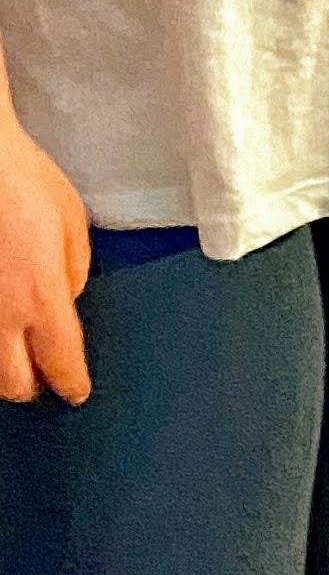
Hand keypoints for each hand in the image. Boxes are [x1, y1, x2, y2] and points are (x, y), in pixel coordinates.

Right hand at [0, 120, 88, 402]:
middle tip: (42, 378)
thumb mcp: (72, 220)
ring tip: (14, 362)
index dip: (71, 382)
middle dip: (31, 387)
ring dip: (0, 372)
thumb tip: (67, 299)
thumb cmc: (23, 182)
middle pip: (12, 385)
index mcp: (41, 297)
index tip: (76, 391)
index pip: (60, 361)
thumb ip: (73, 269)